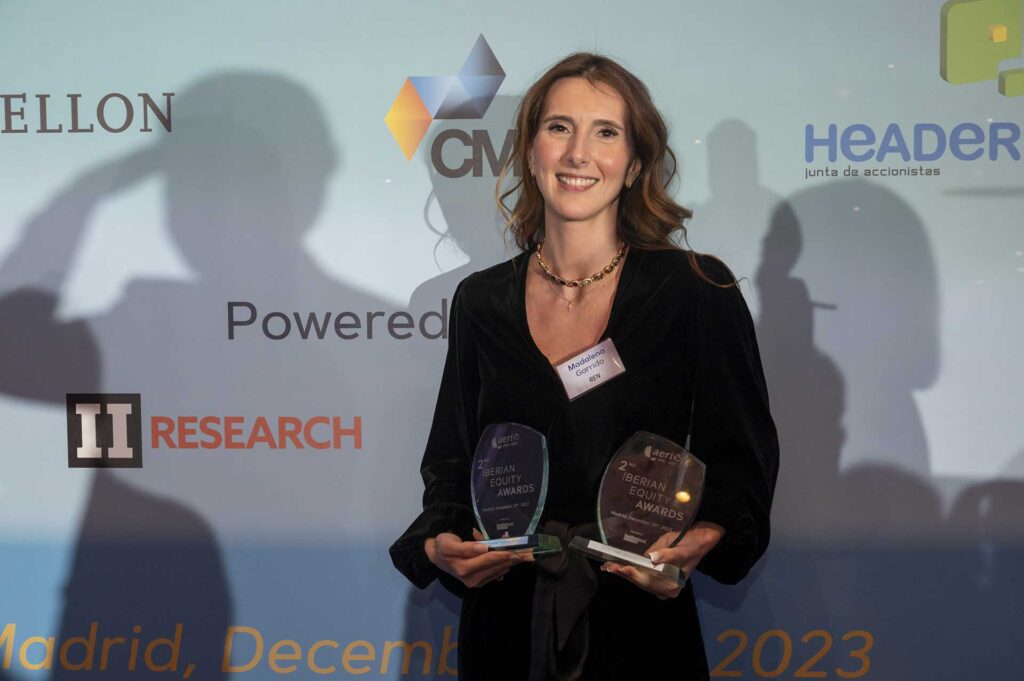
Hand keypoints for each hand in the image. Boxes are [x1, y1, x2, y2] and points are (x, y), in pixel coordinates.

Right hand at [424, 529, 530, 587]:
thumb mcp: (449, 543)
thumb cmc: (442, 547)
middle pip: (497, 566)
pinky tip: (512, 559)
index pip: (488, 559)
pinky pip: (495, 573)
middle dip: (513, 559)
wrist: (435, 557)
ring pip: (498, 570)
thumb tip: (484, 547)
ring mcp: (476, 582)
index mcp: (464, 568)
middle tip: (530, 553)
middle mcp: (471, 578)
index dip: (504, 554)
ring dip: (511, 562)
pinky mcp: (479, 582)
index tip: (519, 550)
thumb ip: (466, 547)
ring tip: (525, 555)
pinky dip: (504, 565)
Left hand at [602, 521, 724, 599]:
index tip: (622, 567)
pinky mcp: (658, 581)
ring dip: (624, 574)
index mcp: (672, 585)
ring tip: (609, 567)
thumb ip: (667, 555)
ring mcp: (662, 587)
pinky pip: (642, 578)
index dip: (634, 574)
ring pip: (640, 581)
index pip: (649, 580)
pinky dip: (631, 573)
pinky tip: (619, 568)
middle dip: (625, 574)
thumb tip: (652, 558)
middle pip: (642, 582)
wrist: (699, 544)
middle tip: (608, 567)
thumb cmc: (690, 544)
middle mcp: (667, 590)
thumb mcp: (680, 548)